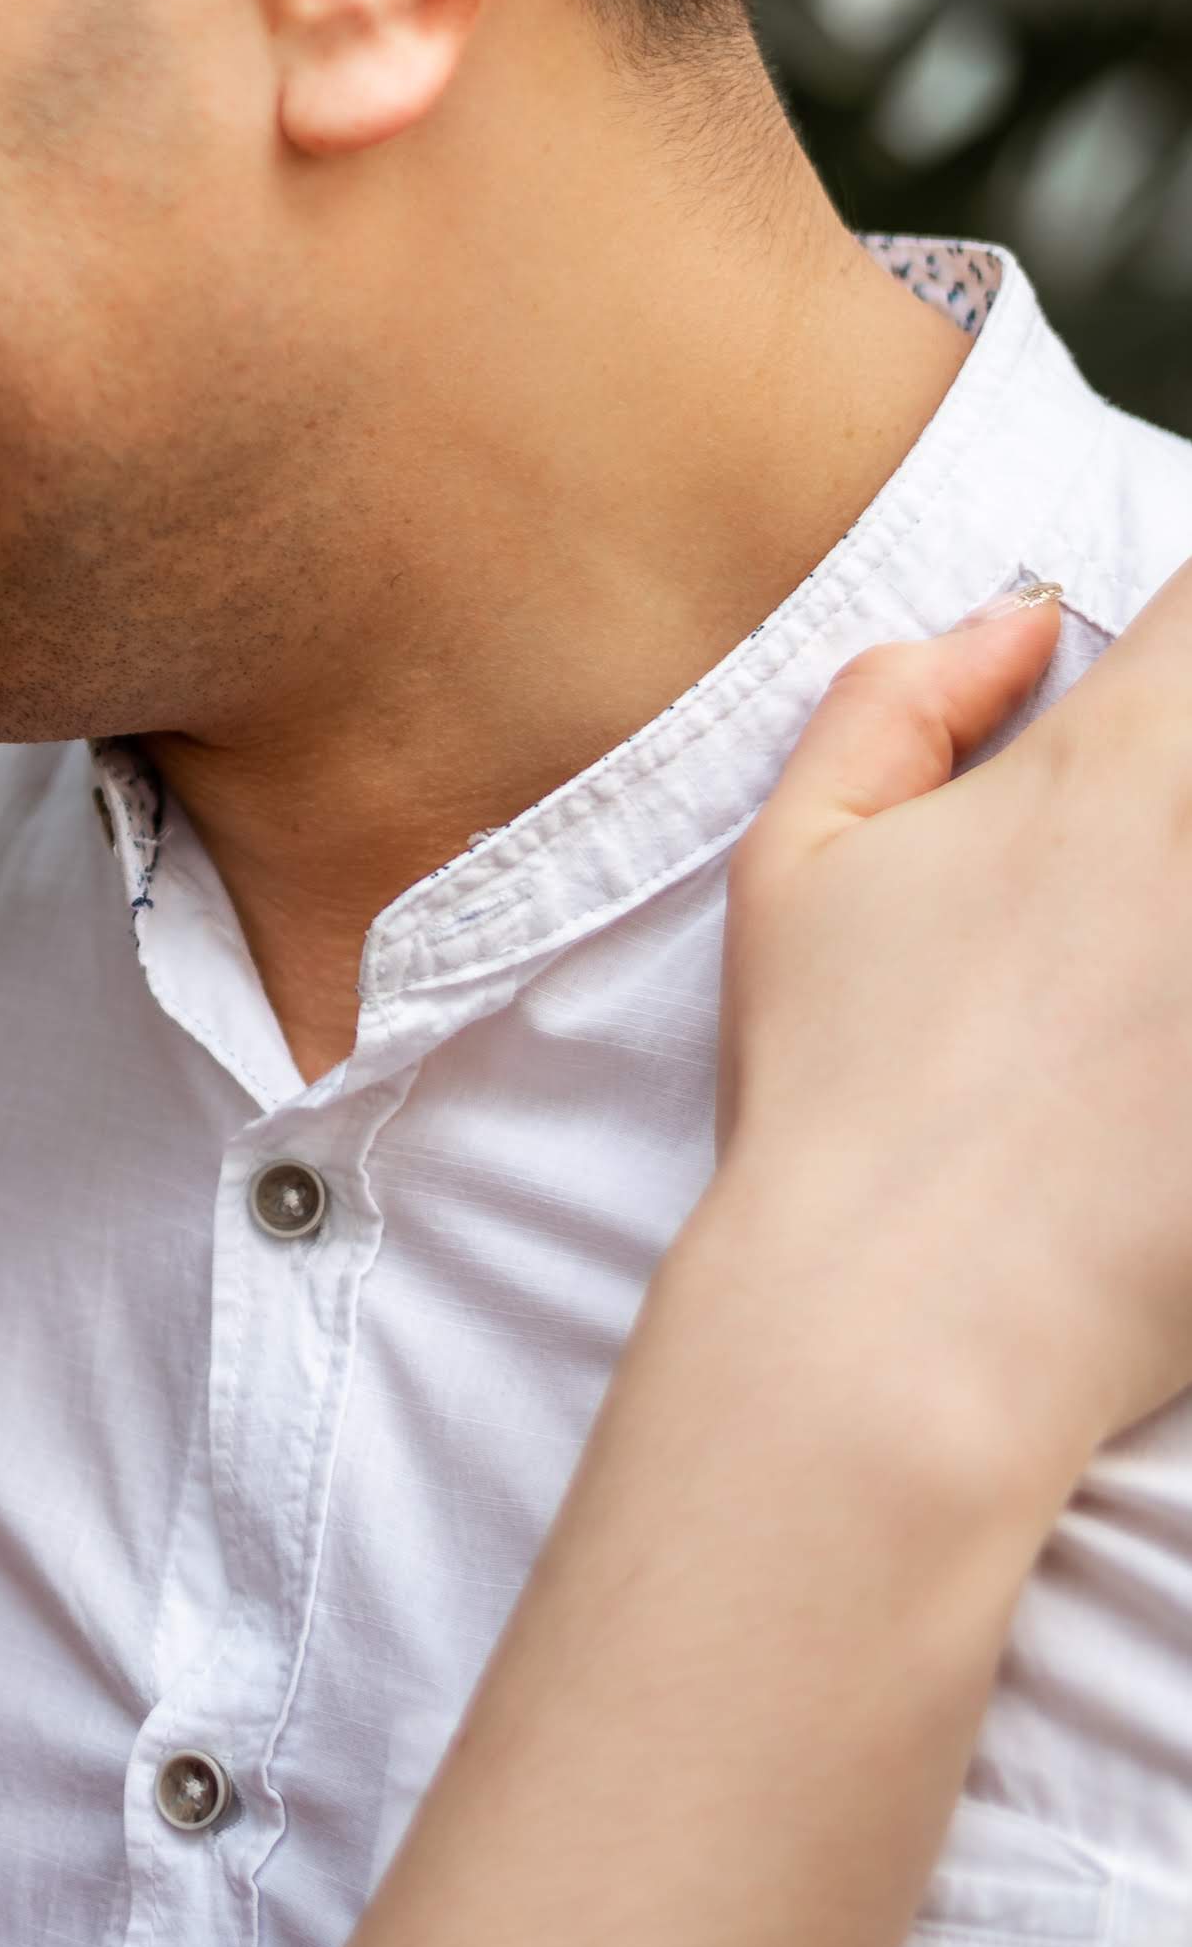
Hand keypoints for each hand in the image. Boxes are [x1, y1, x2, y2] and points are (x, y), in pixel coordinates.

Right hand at [716, 568, 1191, 1486]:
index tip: (1162, 718)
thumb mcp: (795, 858)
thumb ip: (899, 696)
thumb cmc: (836, 1094)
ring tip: (1162, 988)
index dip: (1190, 648)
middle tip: (1143, 900)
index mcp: (1116, 764)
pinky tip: (1185, 1074)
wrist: (909, 1324)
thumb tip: (1022, 621)